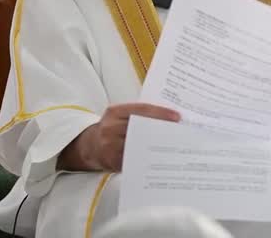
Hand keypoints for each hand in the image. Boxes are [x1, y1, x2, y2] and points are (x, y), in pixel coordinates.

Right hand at [58, 103, 180, 171]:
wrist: (89, 147)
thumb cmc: (112, 130)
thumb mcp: (120, 117)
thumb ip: (138, 115)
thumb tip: (170, 118)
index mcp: (114, 112)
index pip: (141, 109)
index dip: (160, 113)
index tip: (177, 117)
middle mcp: (110, 127)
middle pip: (142, 127)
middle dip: (162, 130)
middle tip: (181, 133)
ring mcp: (109, 146)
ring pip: (139, 145)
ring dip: (158, 146)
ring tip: (175, 147)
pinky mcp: (112, 162)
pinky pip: (134, 160)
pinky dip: (149, 160)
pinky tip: (162, 160)